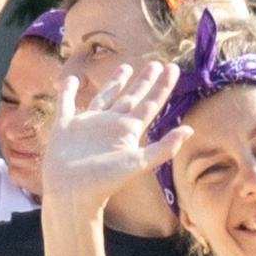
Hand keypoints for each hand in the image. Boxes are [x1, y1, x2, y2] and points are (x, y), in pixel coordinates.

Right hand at [43, 60, 182, 216]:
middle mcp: (111, 124)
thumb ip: (164, 148)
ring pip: (105, 96)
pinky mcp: (66, 125)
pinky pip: (67, 103)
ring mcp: (89, 123)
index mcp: (128, 130)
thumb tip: (190, 130)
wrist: (72, 192)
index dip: (162, 86)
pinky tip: (70, 79)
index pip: (150, 103)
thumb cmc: (104, 180)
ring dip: (115, 82)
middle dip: (144, 81)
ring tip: (125, 67)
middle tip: (156, 64)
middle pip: (132, 97)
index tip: (172, 68)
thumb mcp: (138, 163)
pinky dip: (67, 91)